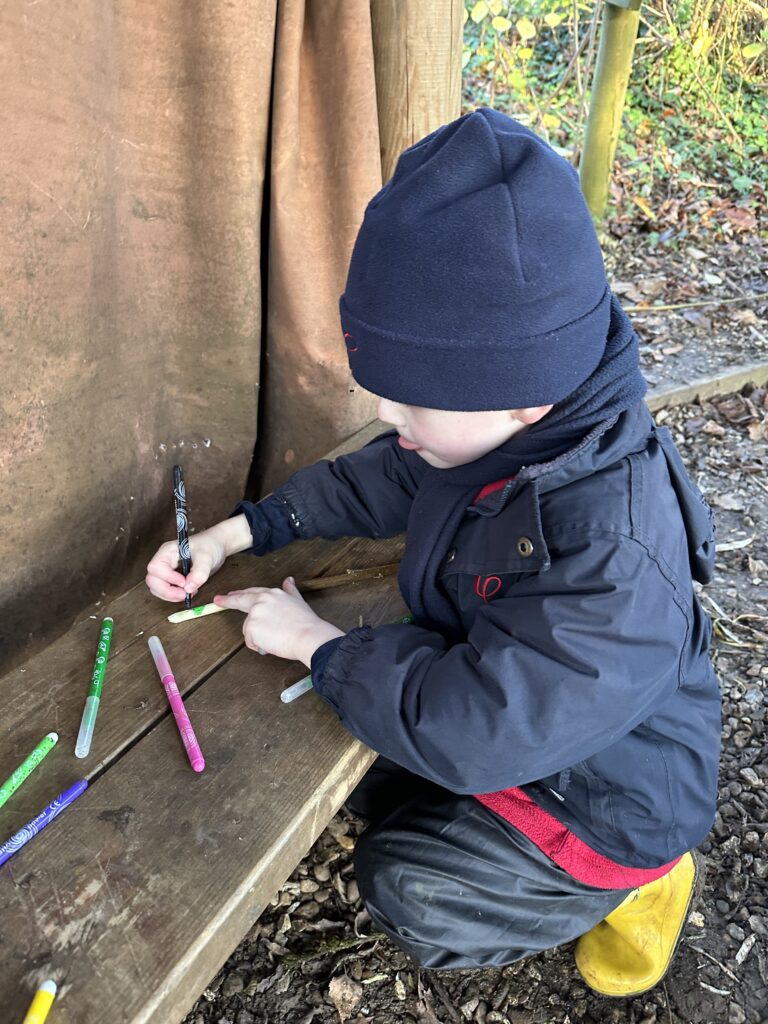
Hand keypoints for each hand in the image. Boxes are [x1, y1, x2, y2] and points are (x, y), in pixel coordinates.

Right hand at [145, 517, 246, 601]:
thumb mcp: (207, 557)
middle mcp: (164, 561)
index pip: (156, 567)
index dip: (167, 578)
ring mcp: (166, 570)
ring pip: (156, 588)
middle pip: (152, 580)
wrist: (216, 546)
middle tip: (184, 595)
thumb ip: (199, 573)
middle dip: (167, 591)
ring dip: (170, 595)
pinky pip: (165, 591)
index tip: (184, 582)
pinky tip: (188, 592)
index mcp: (168, 551)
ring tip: (188, 593)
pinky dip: (174, 596)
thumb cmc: (210, 546)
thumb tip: (188, 588)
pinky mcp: (171, 578)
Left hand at [214, 577, 343, 665]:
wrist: (308, 636)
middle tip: (218, 600)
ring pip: (248, 628)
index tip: (230, 593)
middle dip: (227, 600)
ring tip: (276, 638)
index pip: (251, 592)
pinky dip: (259, 645)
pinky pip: (251, 641)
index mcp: (272, 594)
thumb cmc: (306, 622)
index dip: (240, 593)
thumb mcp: (298, 601)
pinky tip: (271, 644)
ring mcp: (254, 614)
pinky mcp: (251, 628)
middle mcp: (261, 600)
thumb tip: (289, 580)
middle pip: (240, 600)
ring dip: (258, 636)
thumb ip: (290, 590)